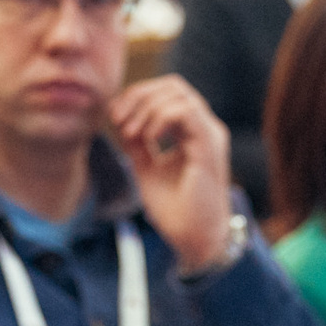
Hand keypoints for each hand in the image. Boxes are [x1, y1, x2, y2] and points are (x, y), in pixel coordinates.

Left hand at [106, 76, 234, 273]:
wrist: (195, 240)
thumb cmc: (176, 210)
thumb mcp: (146, 169)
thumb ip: (137, 144)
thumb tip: (119, 118)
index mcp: (193, 132)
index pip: (168, 92)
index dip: (138, 95)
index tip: (114, 116)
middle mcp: (205, 128)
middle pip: (173, 85)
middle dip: (139, 95)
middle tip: (118, 120)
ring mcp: (210, 135)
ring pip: (179, 94)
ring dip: (147, 107)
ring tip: (130, 133)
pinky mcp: (209, 147)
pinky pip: (186, 113)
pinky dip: (160, 119)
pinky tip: (147, 138)